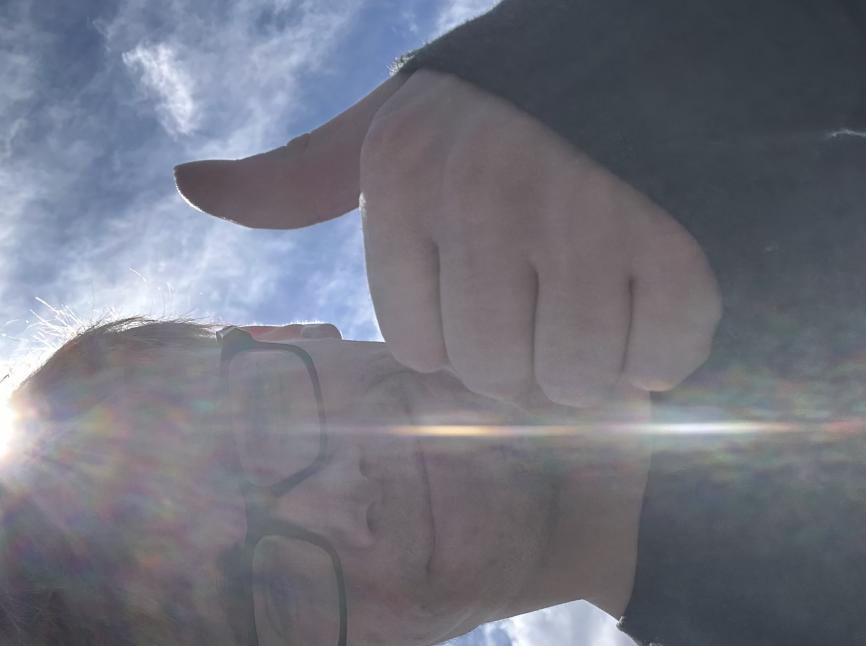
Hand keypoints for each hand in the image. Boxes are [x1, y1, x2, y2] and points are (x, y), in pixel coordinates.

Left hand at [175, 68, 720, 411]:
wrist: (658, 44)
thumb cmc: (509, 111)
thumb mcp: (395, 125)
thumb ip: (302, 173)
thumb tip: (188, 184)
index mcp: (406, 179)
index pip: (424, 351)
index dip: (472, 332)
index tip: (504, 282)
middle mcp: (483, 199)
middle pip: (496, 375)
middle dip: (534, 356)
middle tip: (565, 295)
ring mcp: (582, 222)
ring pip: (574, 381)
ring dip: (601, 360)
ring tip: (612, 293)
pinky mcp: (677, 246)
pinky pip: (659, 361)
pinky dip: (667, 348)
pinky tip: (664, 289)